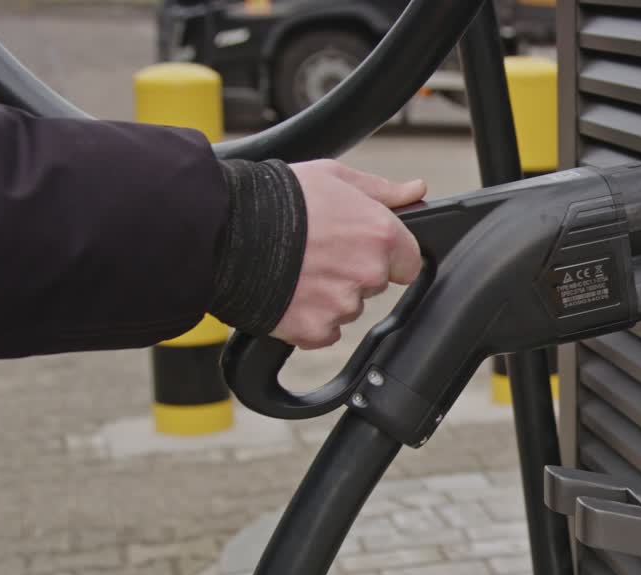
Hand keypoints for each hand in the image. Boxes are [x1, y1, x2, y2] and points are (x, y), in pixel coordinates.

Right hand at [271, 160, 425, 349]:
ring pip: (347, 307)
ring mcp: (342, 305)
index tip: (359, 247)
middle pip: (374, 283)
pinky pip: (323, 331)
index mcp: (380, 235)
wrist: (224, 231)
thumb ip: (383, 190)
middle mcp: (368, 273)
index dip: (385, 253)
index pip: (408, 260)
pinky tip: (288, 293)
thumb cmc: (276, 199)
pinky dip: (308, 318)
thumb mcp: (333, 177)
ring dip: (329, 295)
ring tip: (296, 269)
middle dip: (352, 271)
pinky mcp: (315, 330)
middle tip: (317, 251)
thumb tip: (416, 190)